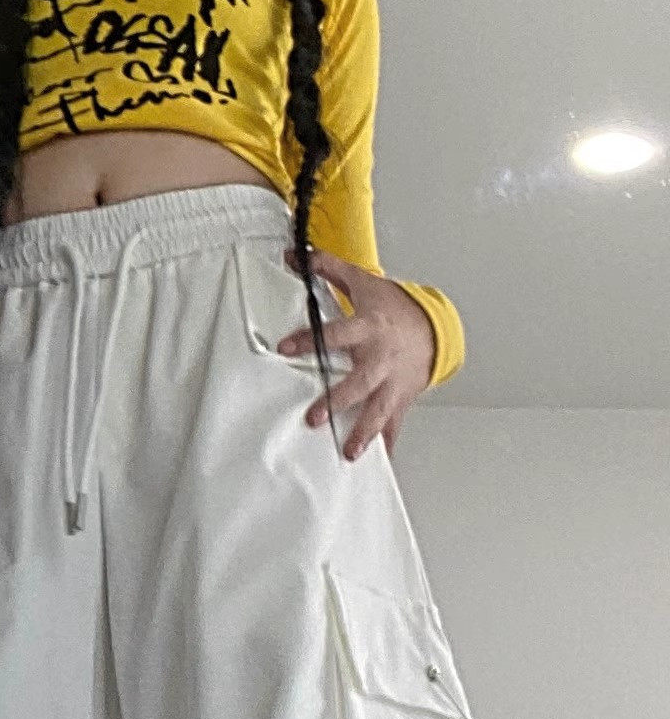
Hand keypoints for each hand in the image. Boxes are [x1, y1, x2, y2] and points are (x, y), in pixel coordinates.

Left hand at [279, 251, 436, 458]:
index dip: (311, 340)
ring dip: (365, 432)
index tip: (285, 348)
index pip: (336, 333)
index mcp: (368, 328)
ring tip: (350, 453)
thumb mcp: (362, 284)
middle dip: (338, 400)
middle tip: (314, 418)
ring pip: (379, 409)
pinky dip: (387, 444)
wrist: (433, 327)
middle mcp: (380, 358)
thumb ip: (326, 268)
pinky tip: (378, 465)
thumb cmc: (392, 308)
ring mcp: (393, 381)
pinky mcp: (401, 398)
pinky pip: (394, 424)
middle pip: (359, 381)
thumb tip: (292, 254)